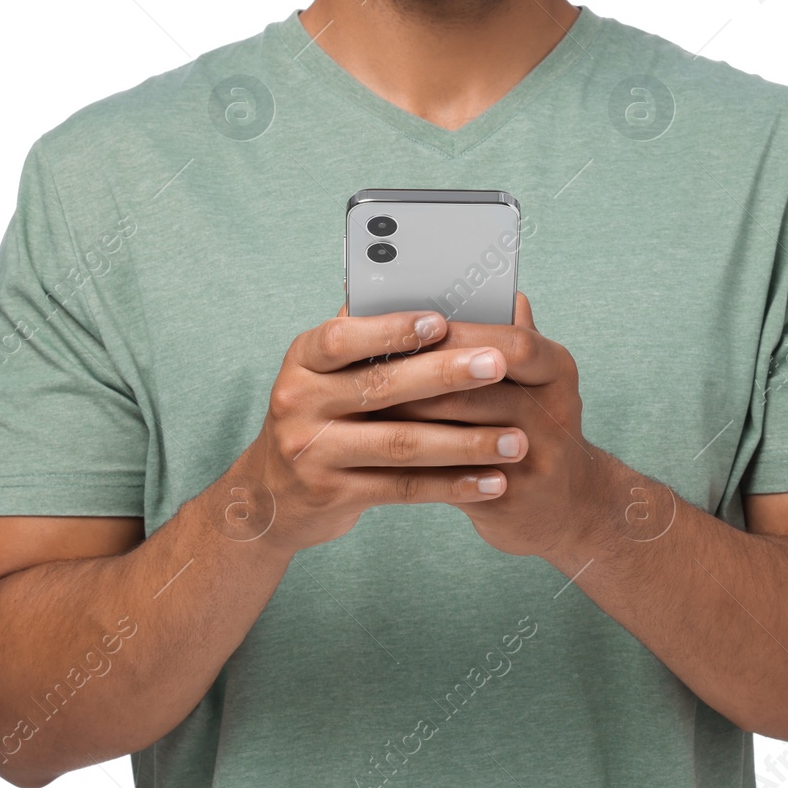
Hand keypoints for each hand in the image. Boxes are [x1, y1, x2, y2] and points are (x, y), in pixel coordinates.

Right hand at [233, 306, 530, 555]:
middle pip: (382, 387)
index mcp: (303, 361)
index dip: (392, 329)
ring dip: (465, 442)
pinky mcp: (332, 494)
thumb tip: (429, 290)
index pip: (343, 337)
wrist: (271, 497)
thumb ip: (366, 340)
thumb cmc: (320, 418)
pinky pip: (403, 488)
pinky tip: (493, 480)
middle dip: (447, 375)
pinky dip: (453, 484)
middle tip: (498, 365)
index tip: (442, 321)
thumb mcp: (325, 375)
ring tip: (516, 439)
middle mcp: (300, 401)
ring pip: (400, 444)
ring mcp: (312, 451)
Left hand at [374, 292, 613, 560]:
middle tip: (375, 364)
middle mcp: (555, 409)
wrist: (562, 506)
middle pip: (484, 384)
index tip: (415, 327)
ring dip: (414, 415)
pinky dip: (419, 461)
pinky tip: (385, 452)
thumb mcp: (524, 377)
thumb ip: (490, 335)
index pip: (513, 341)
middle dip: (424, 373)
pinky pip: (459, 476)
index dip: (461, 334)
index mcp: (555, 367)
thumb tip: (440, 287)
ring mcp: (540, 456)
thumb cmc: (527, 424)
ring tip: (369, 405)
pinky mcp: (516, 497)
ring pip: (466, 429)